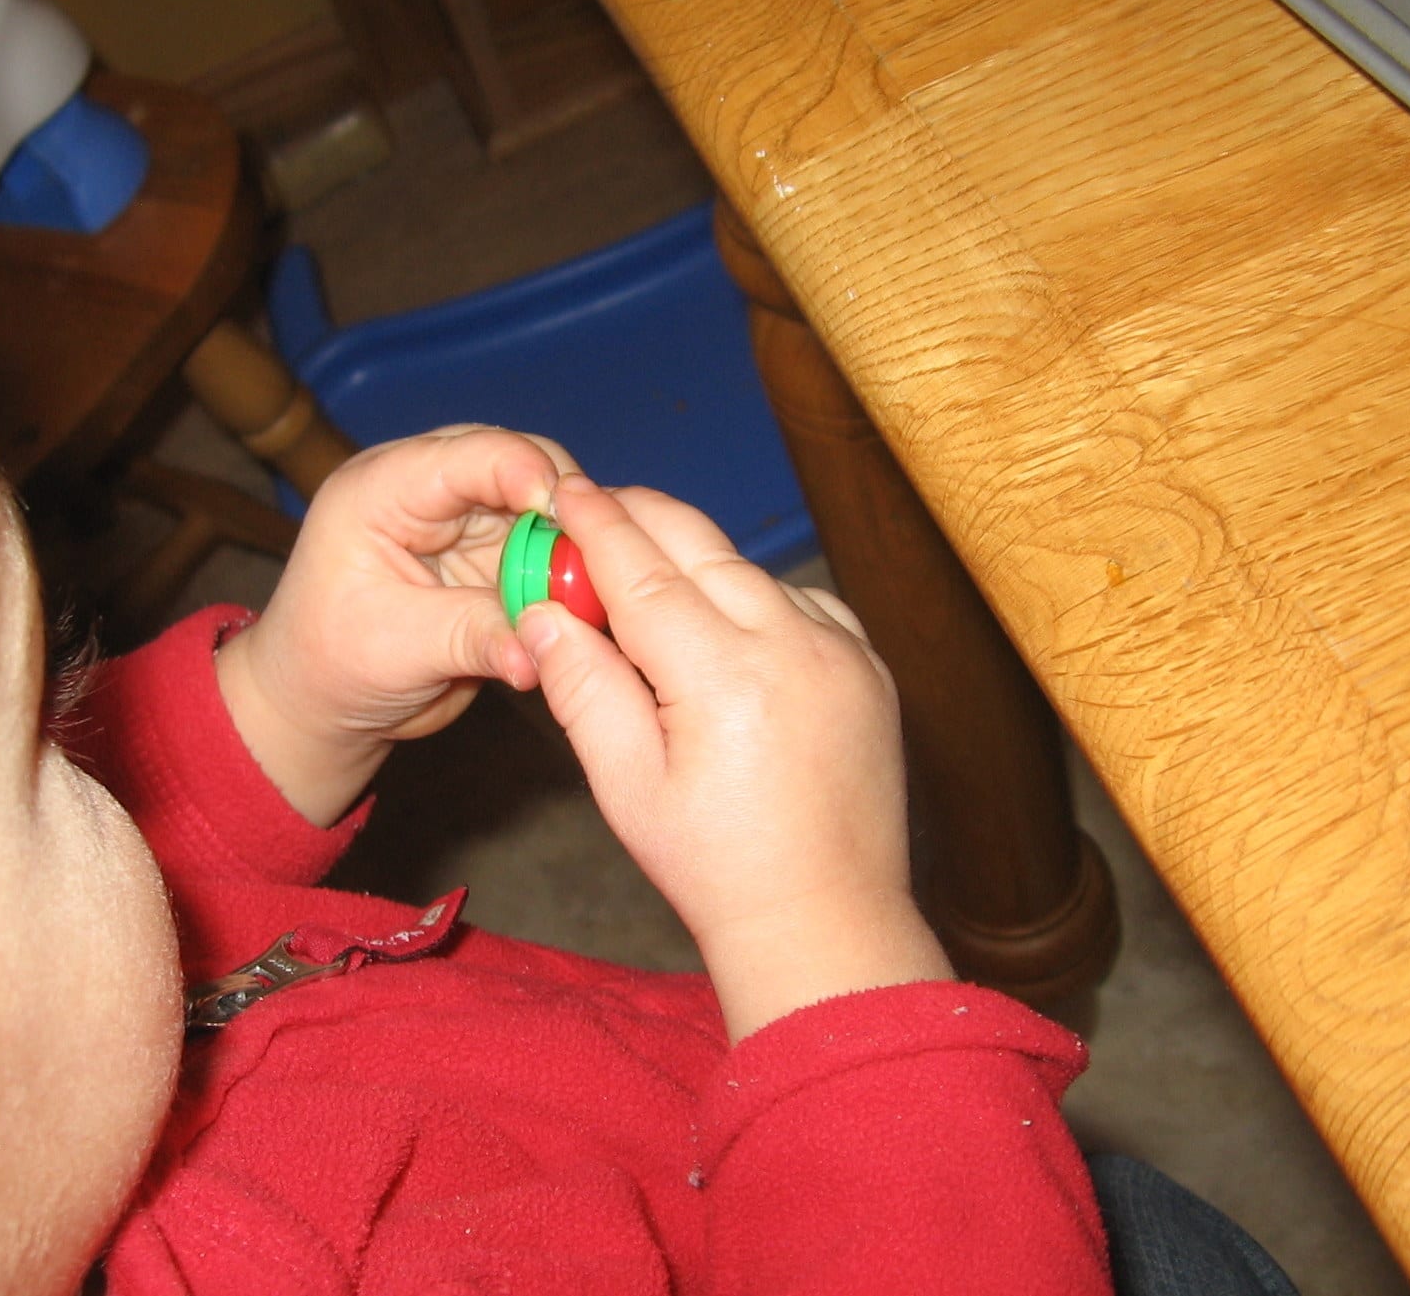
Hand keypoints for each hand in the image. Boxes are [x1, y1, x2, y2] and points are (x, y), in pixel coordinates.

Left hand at [216, 426, 575, 824]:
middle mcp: (431, 489)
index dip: (525, 473)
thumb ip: (472, 638)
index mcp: (385, 488)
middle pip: (520, 464)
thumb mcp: (394, 650)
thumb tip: (542, 651)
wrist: (319, 702)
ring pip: (546, 508)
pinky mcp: (494, 555)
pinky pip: (549, 552)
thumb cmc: (330, 666)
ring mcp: (467, 520)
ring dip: (576, 545)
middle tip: (599, 560)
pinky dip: (571, 574)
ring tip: (598, 588)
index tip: (569, 512)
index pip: (468, 455)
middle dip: (565, 508)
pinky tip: (591, 601)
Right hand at [517, 475, 952, 1039]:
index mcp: (723, 677)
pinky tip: (724, 615)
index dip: (596, 525)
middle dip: (642, 515)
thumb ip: (584, 688)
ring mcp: (841, 650)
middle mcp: (792, 645)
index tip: (564, 491)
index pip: (641, 572)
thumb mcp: (628, 786)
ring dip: (697, 559)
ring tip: (646, 567)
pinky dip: (756, 594)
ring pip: (752, 571)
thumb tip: (541, 612)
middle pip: (701, 548)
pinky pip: (801, 601)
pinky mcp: (868, 664)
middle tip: (595, 500)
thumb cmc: (717, 867)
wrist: (825, 917)